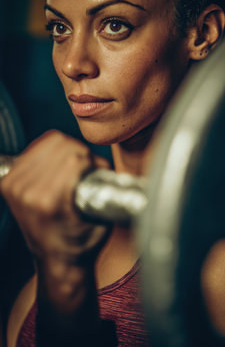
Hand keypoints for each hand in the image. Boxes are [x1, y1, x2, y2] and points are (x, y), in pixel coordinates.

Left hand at [0, 130, 110, 308]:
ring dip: (62, 150)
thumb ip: (103, 182)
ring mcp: (14, 187)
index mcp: (49, 202)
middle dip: (78, 151)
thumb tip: (98, 158)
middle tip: (84, 165)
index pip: (74, 157)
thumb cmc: (81, 242)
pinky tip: (54, 165)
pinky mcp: (8, 183)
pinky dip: (47, 153)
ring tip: (70, 164)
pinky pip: (32, 150)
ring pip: (46, 142)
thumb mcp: (100, 215)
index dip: (90, 160)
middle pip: (59, 144)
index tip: (94, 170)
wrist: (57, 262)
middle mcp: (27, 193)